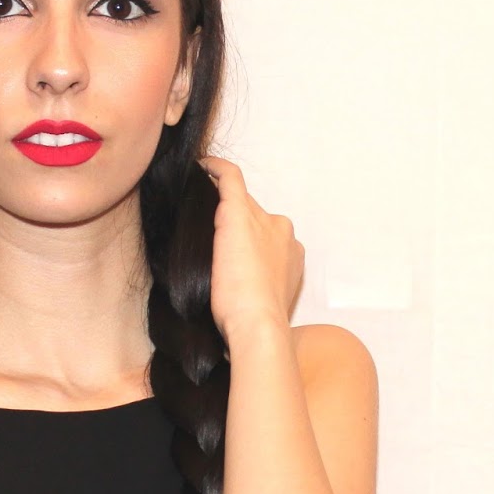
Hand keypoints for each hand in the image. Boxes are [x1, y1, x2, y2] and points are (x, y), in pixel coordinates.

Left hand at [200, 156, 303, 347]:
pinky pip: (229, 179)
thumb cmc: (255, 325)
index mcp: (292, 252)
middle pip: (256, 216)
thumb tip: (233, 287)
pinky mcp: (238, 214)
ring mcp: (263, 221)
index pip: (266, 235)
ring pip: (241, 203)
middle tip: (210, 232)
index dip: (250, 239)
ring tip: (201, 203)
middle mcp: (283, 232)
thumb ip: (255, 285)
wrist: (259, 324)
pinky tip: (201, 168)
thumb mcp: (263, 302)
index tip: (233, 247)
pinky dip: (216, 170)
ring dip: (223, 203)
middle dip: (236, 222)